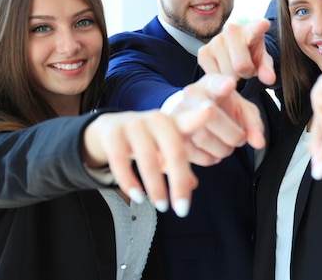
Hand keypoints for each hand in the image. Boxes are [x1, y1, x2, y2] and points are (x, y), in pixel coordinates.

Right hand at [83, 110, 198, 217]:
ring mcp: (134, 124)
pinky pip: (120, 161)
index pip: (189, 120)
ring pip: (148, 159)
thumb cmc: (149, 141)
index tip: (210, 110)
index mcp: (174, 123)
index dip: (200, 115)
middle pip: (174, 151)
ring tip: (162, 206)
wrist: (111, 128)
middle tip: (183, 210)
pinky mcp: (113, 133)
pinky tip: (137, 197)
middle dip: (179, 182)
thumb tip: (193, 185)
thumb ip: (180, 163)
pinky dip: (129, 182)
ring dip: (156, 187)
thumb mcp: (166, 148)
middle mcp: (156, 119)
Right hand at [174, 73, 265, 165]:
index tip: (230, 84)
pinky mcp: (171, 135)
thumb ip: (253, 125)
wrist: (197, 114)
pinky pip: (193, 153)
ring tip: (228, 145)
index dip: (222, 85)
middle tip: (240, 138)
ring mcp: (178, 115)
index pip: (216, 82)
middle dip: (232, 133)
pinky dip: (210, 158)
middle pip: (210, 115)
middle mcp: (191, 96)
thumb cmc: (223, 110)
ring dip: (223, 148)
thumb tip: (259, 143)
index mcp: (211, 84)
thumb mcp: (242, 110)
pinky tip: (215, 152)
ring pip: (203, 137)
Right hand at [198, 19, 275, 84]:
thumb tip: (269, 80)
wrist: (233, 51)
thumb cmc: (251, 54)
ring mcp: (215, 40)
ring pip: (227, 74)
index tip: (265, 24)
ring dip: (233, 76)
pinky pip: (215, 76)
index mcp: (251, 30)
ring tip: (234, 66)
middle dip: (245, 72)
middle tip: (245, 66)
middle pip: (240, 66)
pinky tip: (223, 68)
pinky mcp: (203, 52)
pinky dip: (221, 78)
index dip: (260, 27)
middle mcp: (231, 30)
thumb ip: (267, 69)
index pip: (256, 29)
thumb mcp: (263, 60)